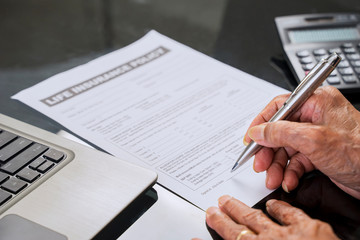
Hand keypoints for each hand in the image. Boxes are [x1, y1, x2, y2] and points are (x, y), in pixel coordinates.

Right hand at [205, 195, 338, 239]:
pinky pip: (290, 213)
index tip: (208, 219)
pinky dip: (279, 207)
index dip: (218, 227)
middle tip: (215, 207)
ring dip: (243, 208)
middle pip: (240, 226)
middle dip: (225, 216)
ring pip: (258, 217)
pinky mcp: (311, 229)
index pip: (231, 238)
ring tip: (231, 200)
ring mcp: (288, 235)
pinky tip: (272, 203)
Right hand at [243, 86, 359, 198]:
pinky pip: (297, 161)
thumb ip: (280, 133)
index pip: (278, 107)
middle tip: (259, 165)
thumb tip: (258, 131)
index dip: (261, 124)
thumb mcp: (312, 140)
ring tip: (273, 178)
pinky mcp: (319, 153)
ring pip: (286, 149)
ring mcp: (317, 135)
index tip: (250, 140)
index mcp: (315, 101)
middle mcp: (315, 116)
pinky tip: (289, 181)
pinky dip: (290, 172)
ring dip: (277, 166)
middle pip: (279, 131)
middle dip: (269, 151)